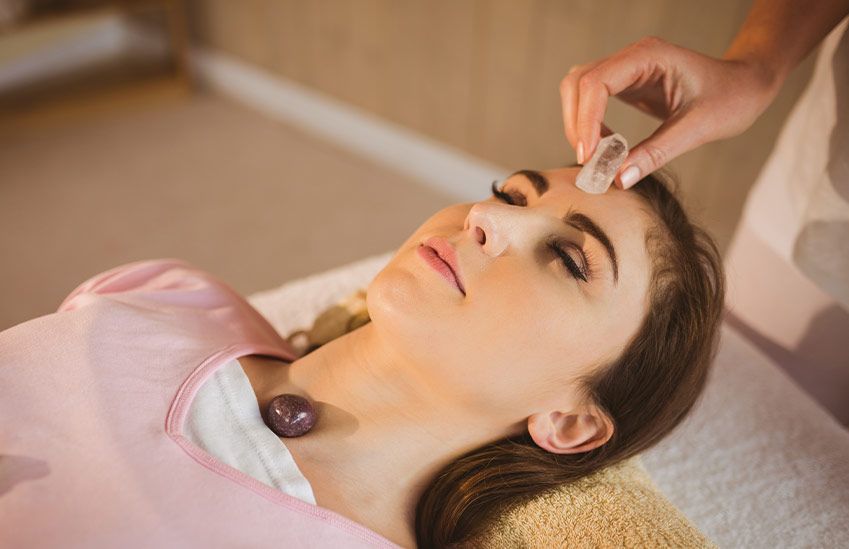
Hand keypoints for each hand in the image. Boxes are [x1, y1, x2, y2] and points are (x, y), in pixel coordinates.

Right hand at [560, 36, 780, 187]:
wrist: (746, 86)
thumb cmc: (731, 99)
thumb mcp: (698, 129)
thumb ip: (656, 153)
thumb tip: (618, 179)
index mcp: (649, 57)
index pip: (597, 83)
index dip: (585, 120)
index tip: (588, 156)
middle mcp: (631, 58)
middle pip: (578, 83)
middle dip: (576, 123)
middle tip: (588, 161)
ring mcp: (626, 70)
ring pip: (578, 90)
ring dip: (578, 123)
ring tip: (596, 156)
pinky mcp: (625, 84)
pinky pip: (591, 100)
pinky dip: (589, 125)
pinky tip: (607, 147)